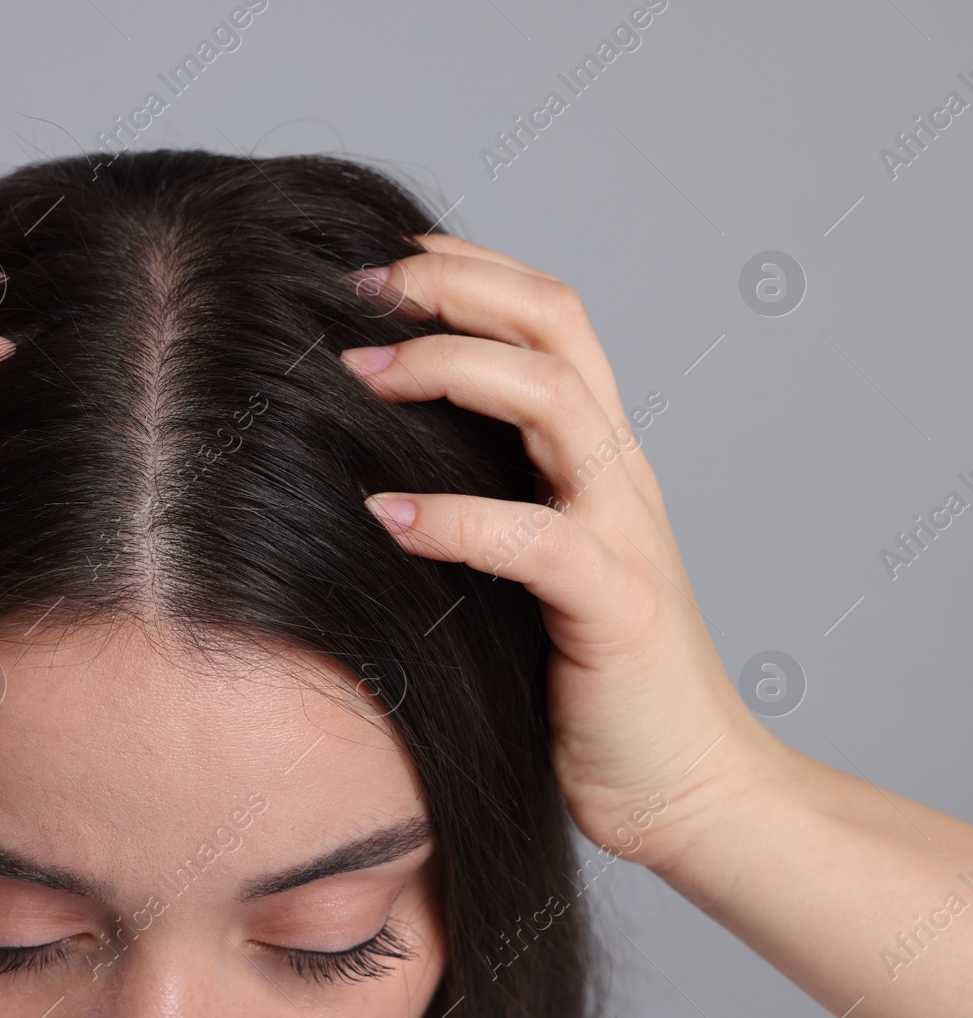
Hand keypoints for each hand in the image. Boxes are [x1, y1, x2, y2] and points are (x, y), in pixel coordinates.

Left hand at [340, 234, 779, 868]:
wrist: (687, 789)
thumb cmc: (591, 677)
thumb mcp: (535, 564)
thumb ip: (490, 498)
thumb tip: (374, 457)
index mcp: (598, 455)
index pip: (549, 318)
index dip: (472, 269)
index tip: (386, 259)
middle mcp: (618, 475)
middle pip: (555, 325)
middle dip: (456, 287)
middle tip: (360, 289)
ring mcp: (623, 534)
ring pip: (554, 401)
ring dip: (450, 370)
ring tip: (360, 375)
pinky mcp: (614, 607)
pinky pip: (536, 539)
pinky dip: (455, 517)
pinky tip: (385, 517)